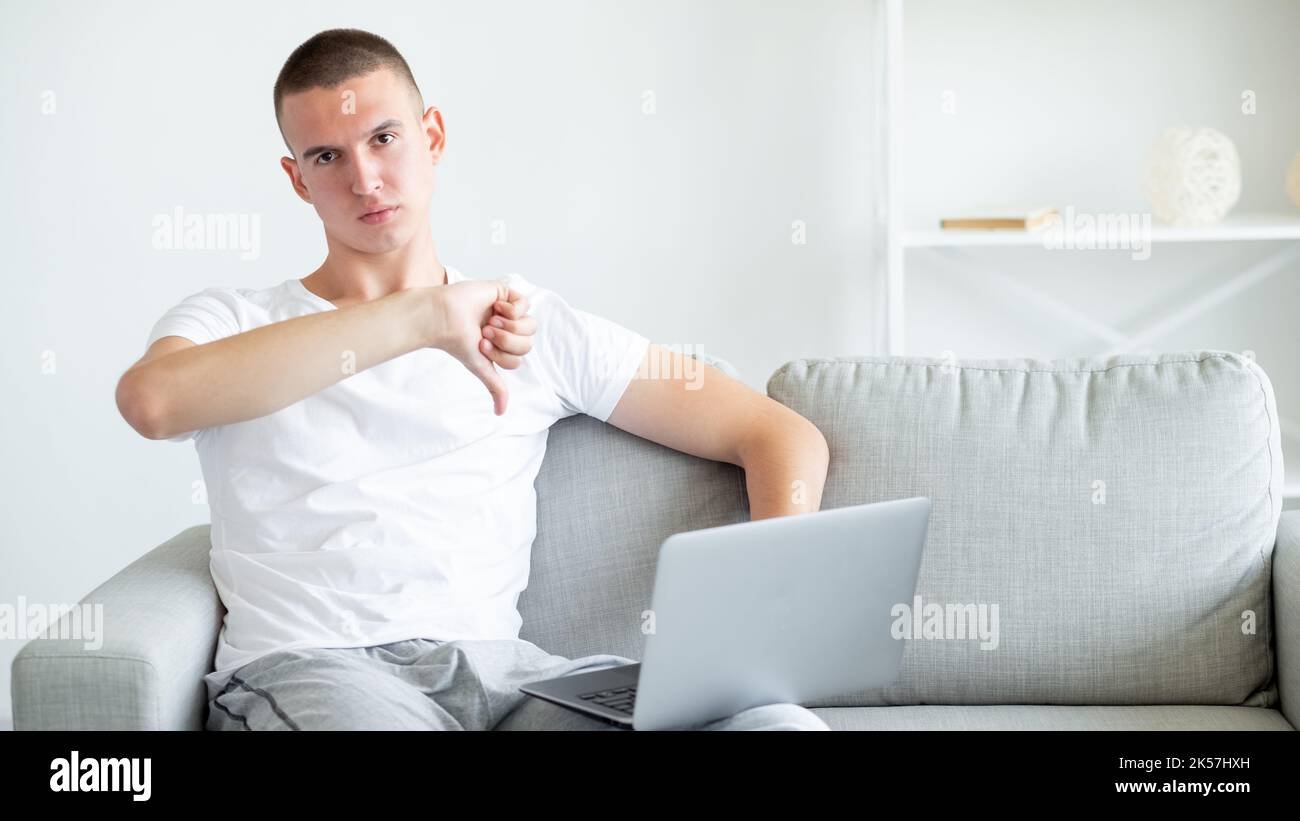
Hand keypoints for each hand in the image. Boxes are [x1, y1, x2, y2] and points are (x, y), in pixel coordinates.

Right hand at [428, 280, 536, 414]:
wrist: (444, 317)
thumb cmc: (457, 341)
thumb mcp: (480, 367)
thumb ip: (495, 386)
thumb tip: (501, 413)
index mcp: (501, 346)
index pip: (519, 358)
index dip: (502, 355)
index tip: (481, 346)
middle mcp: (506, 329)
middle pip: (527, 343)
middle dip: (507, 341)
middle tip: (485, 332)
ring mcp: (506, 311)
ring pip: (530, 325)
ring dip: (510, 327)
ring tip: (491, 321)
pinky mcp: (505, 293)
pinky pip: (526, 304)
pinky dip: (512, 310)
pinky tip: (495, 307)